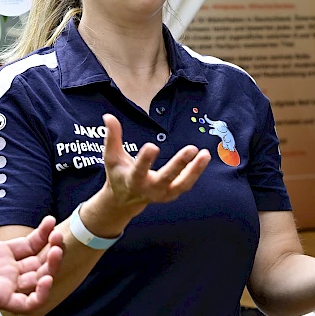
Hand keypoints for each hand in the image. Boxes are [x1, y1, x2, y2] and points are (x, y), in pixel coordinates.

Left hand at [0, 194, 64, 312]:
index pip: (29, 246)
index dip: (42, 235)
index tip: (49, 221)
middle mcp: (2, 271)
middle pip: (38, 263)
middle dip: (52, 249)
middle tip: (58, 236)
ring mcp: (2, 285)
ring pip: (38, 281)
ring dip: (52, 267)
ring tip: (56, 250)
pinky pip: (27, 303)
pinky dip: (41, 294)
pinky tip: (46, 277)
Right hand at [86, 114, 209, 234]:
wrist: (124, 199)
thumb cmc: (118, 173)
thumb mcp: (112, 156)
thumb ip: (112, 137)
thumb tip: (108, 116)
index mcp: (132, 180)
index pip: (139, 171)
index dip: (145, 160)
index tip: (152, 146)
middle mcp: (149, 189)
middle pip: (166, 178)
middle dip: (178, 164)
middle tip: (191, 148)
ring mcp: (162, 194)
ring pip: (181, 184)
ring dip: (194, 170)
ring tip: (205, 154)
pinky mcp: (172, 194)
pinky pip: (186, 184)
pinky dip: (195, 172)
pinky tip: (203, 157)